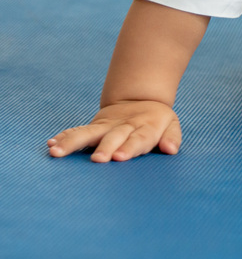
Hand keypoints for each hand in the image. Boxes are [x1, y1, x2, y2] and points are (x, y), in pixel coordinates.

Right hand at [47, 100, 181, 162]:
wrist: (140, 98)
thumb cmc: (158, 121)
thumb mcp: (171, 124)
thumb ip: (172, 137)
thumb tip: (171, 149)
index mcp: (145, 127)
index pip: (138, 139)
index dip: (129, 148)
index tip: (120, 157)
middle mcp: (123, 126)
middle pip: (113, 137)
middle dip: (105, 148)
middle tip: (97, 160)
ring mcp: (106, 126)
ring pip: (88, 133)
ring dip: (73, 142)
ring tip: (57, 152)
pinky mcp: (94, 126)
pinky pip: (77, 131)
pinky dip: (64, 137)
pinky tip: (51, 144)